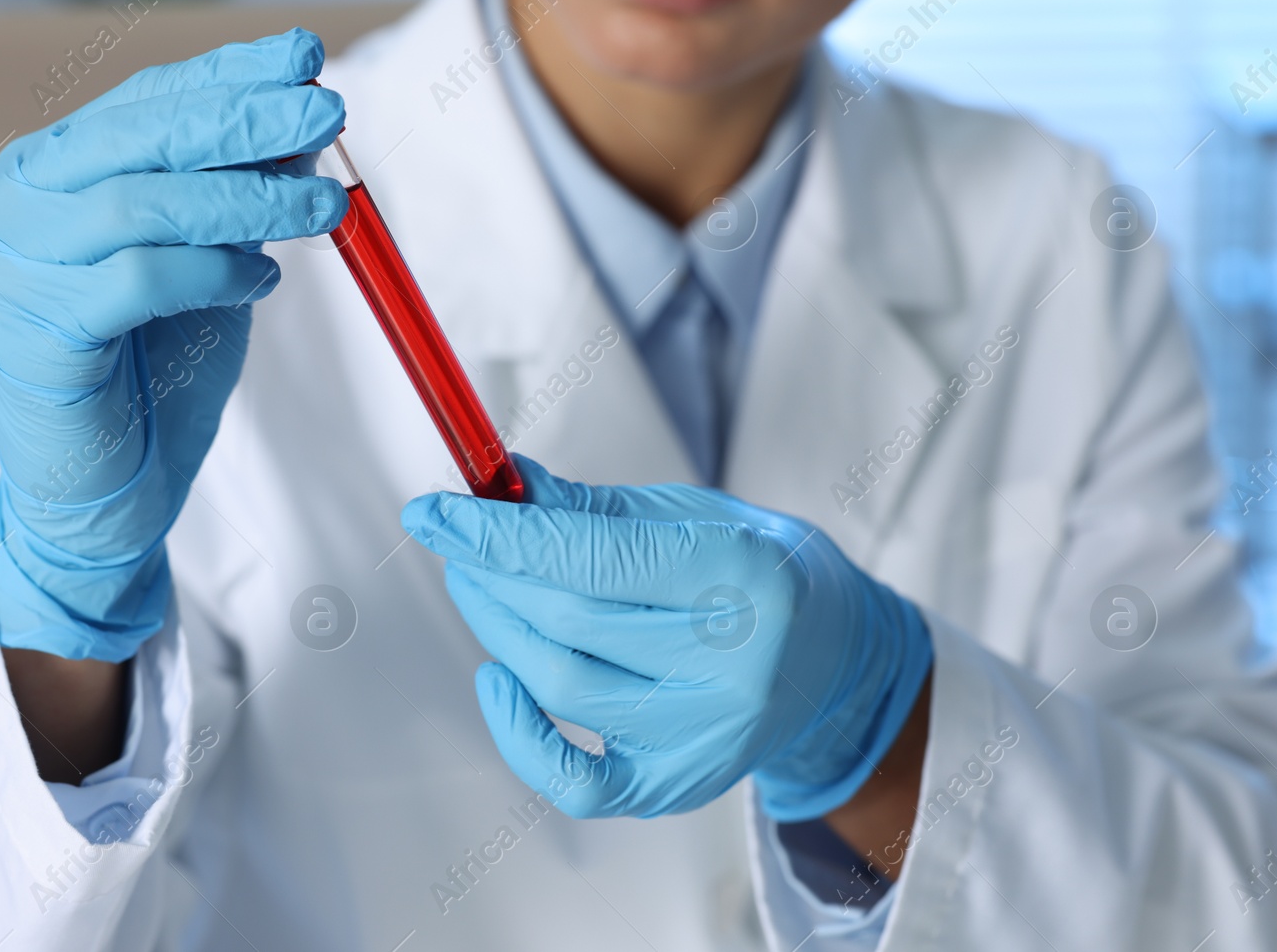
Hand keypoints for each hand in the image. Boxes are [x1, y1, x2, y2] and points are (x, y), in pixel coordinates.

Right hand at [0, 29, 347, 661]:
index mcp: (44, 175)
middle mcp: (8, 207)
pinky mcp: (26, 333)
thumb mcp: (210, 268)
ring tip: (324, 213)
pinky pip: (135, 279)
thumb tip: (306, 131)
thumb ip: (238, 202)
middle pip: (137, 135)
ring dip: (247, 200)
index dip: (227, 74)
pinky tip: (260, 281)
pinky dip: (210, 271)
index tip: (304, 55)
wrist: (101, 500)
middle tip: (327, 110)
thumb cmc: (153, 380)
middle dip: (243, 117)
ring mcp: (4, 268)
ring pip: (139, 204)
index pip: (142, 103)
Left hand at [401, 456, 932, 819]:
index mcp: (747, 576)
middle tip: (455, 538)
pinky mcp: (680, 787)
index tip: (438, 508)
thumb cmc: (761, 573)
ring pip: (562, 687)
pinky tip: (498, 679)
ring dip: (497, 629)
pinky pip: (576, 781)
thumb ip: (597, 511)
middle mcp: (734, 666)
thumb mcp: (698, 517)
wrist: (838, 663)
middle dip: (492, 573)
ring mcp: (707, 738)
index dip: (502, 533)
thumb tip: (501, 489)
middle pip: (569, 622)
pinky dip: (519, 733)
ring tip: (478, 583)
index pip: (597, 557)